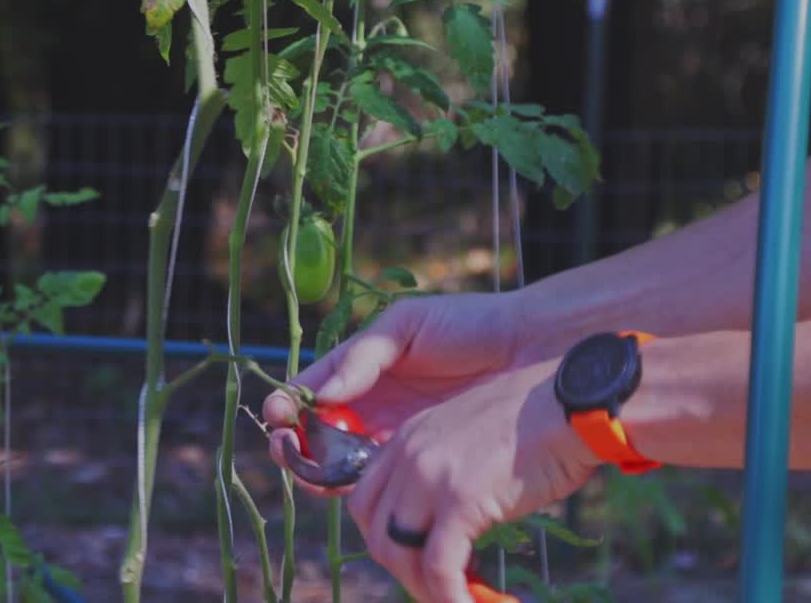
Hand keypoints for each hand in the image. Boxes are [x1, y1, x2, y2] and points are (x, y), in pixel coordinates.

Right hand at [264, 292, 530, 486]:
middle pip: (313, 435)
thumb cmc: (471, 325)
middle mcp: (368, 406)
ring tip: (318, 468)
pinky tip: (358, 481)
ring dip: (318, 469)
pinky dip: (361, 485)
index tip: (280, 413)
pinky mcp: (420, 462)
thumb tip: (320, 394)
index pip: (307, 392)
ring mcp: (392, 436)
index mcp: (359, 370)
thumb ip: (362, 356)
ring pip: (340, 462)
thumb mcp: (407, 325)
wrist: (530, 349)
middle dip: (293, 445)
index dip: (285, 405)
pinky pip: (380, 479)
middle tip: (289, 447)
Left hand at [345, 361, 599, 602]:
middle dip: (399, 567)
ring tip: (456, 598)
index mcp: (409, 437)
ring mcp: (430, 474)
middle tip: (435, 586)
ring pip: (396, 552)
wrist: (575, 403)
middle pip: (373, 528)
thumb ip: (450, 473)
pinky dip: (449, 597)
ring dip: (423, 586)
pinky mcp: (460, 499)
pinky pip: (439, 567)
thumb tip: (451, 522)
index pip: (367, 499)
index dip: (386, 537)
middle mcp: (410, 453)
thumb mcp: (474, 440)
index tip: (415, 559)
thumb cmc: (541, 424)